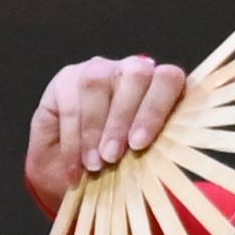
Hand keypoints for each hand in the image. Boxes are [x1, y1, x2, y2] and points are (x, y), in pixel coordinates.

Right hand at [23, 56, 188, 211]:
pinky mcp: (66, 79)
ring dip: (94, 130)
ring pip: (97, 85)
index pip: (168, 78)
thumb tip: (158, 161)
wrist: (70, 163)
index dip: (155, 109)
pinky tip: (75, 167)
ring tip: (94, 164)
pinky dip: (72, 141)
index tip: (139, 144)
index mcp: (160, 82)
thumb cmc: (117, 159)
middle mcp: (130, 68)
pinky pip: (69, 105)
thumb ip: (152, 148)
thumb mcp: (139, 155)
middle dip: (122, 120)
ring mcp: (97, 69)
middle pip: (135, 76)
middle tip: (112, 156)